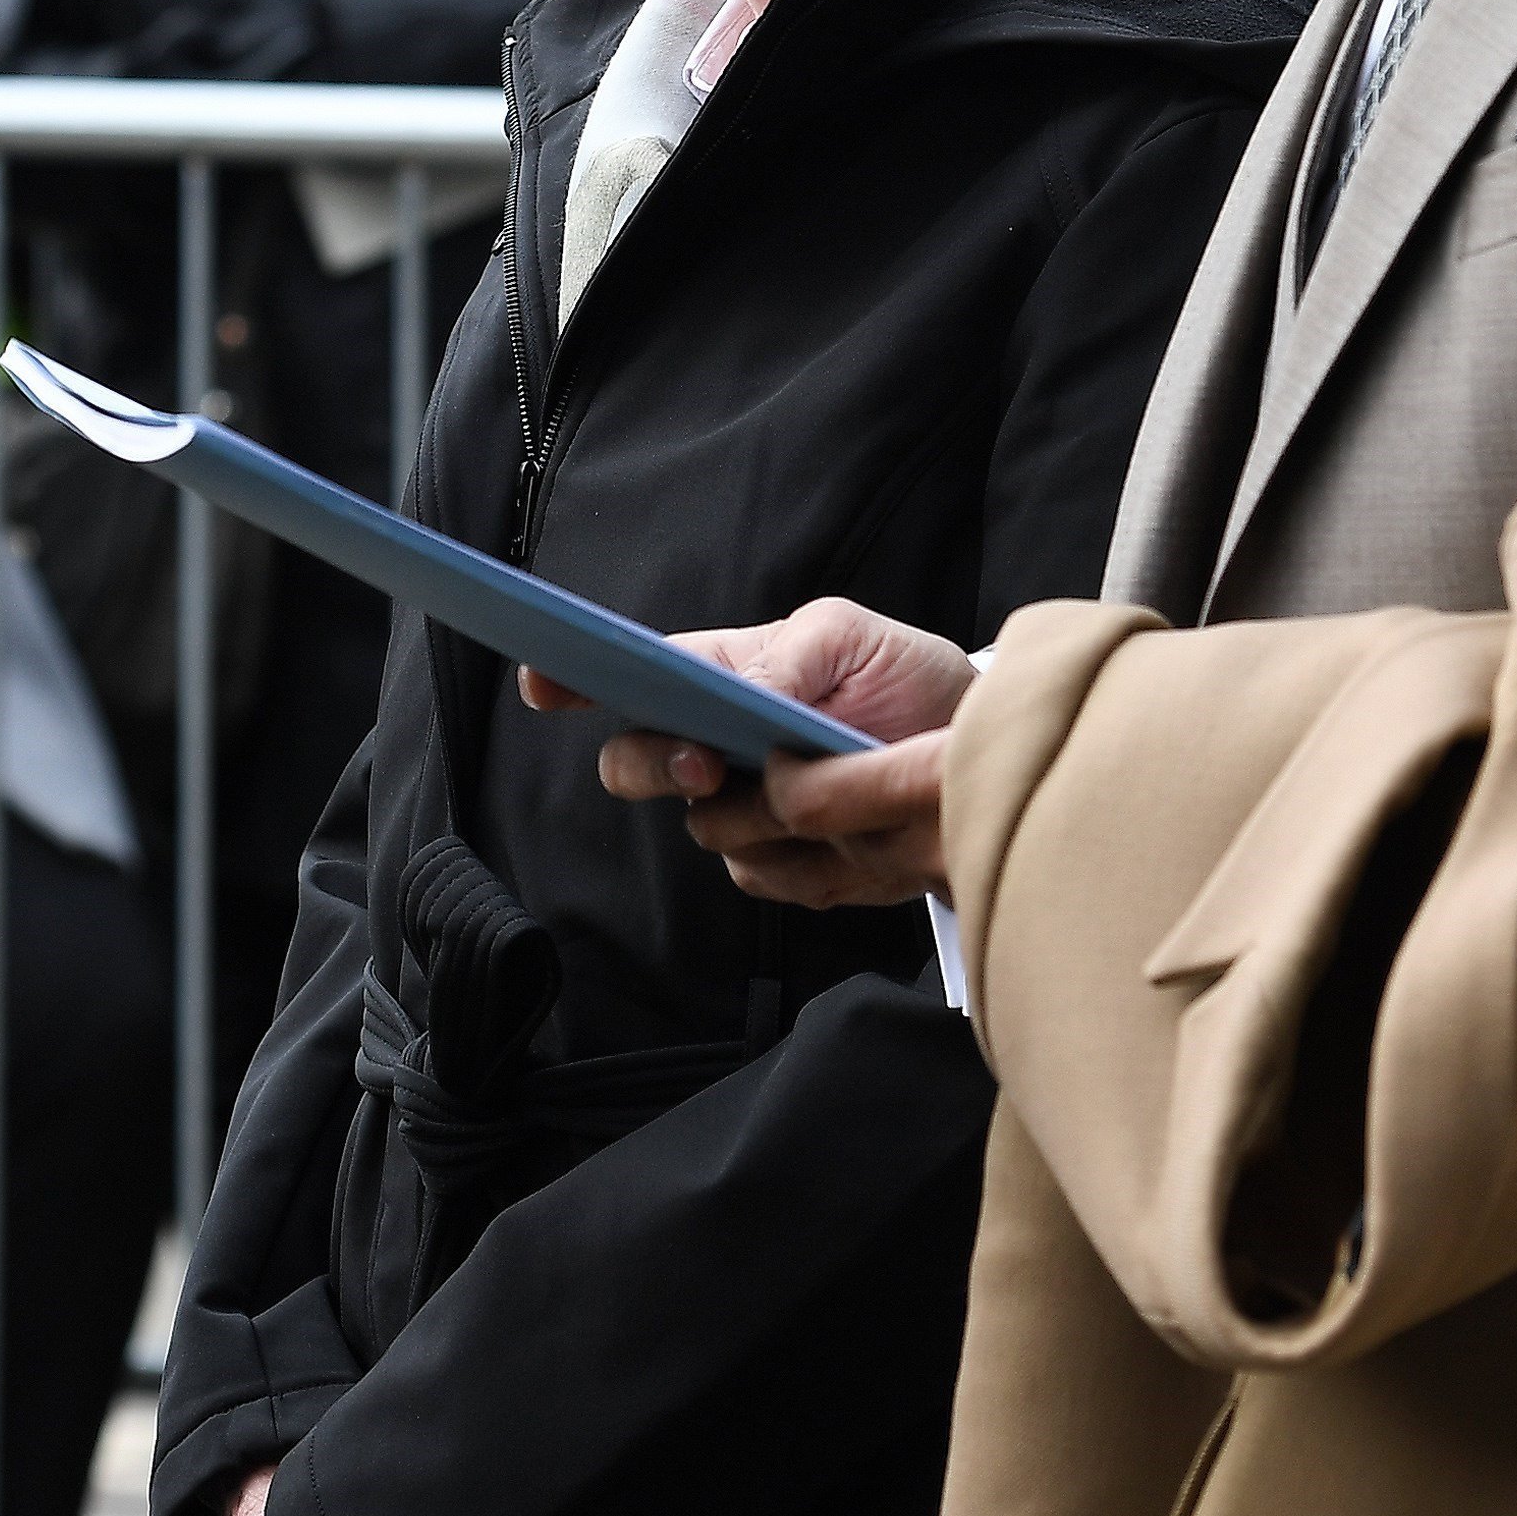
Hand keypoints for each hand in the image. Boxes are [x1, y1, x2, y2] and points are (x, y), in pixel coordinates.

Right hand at [536, 599, 979, 906]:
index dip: (571, 677)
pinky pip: (762, 878)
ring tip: (836, 785)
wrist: (973, 756)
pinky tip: (855, 833)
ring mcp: (743, 811)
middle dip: (658, 766)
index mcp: (718, 675)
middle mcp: (713, 746)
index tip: (543, 681)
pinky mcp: (783, 869)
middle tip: (708, 764)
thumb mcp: (854, 638)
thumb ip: (790, 655)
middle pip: (634, 764)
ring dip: (764, 815)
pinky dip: (809, 861)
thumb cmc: (907, 680)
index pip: (627, 675)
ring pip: (705, 830)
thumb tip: (744, 692)